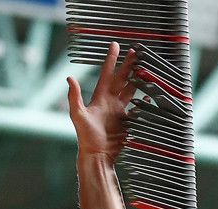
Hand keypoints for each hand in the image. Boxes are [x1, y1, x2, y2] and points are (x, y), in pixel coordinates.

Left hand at [67, 42, 135, 162]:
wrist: (96, 154)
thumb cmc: (85, 136)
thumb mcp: (78, 115)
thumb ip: (74, 97)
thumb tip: (69, 77)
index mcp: (100, 98)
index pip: (107, 74)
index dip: (111, 60)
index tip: (115, 45)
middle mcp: (110, 102)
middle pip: (121, 79)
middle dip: (128, 65)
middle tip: (136, 51)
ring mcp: (119, 111)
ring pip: (130, 90)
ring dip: (137, 79)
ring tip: (145, 68)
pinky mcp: (126, 121)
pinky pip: (136, 107)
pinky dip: (142, 100)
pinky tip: (147, 93)